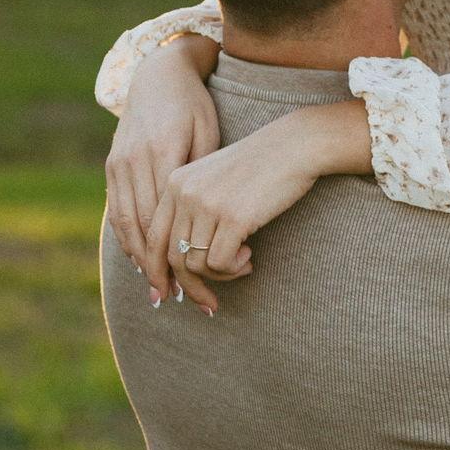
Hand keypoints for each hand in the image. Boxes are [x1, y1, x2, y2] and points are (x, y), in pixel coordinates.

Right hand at [104, 35, 218, 304]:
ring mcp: (119, 161)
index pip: (164, 215)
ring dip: (136, 256)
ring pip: (124, 220)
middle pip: (141, 225)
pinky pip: (115, 207)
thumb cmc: (195, 107)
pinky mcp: (111, 162)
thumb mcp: (208, 133)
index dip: (172, 252)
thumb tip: (203, 218)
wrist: (159, 75)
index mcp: (164, 152)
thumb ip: (201, 172)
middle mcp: (136, 159)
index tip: (184, 281)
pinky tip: (137, 256)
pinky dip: (124, 235)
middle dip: (152, 264)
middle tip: (166, 295)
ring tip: (152, 284)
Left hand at [145, 111, 329, 312]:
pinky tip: (250, 255)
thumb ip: (193, 211)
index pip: (153, 237)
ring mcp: (207, 204)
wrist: (296, 145)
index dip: (157, 271)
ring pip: (196, 265)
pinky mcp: (232, 217)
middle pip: (172, 257)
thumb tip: (182, 265)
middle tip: (208, 304)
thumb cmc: (260, 167)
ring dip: (221, 274)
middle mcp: (184, 192)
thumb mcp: (216, 182)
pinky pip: (220, 263)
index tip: (168, 292)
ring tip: (243, 262)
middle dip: (189, 287)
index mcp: (175, 182)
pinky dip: (234, 269)